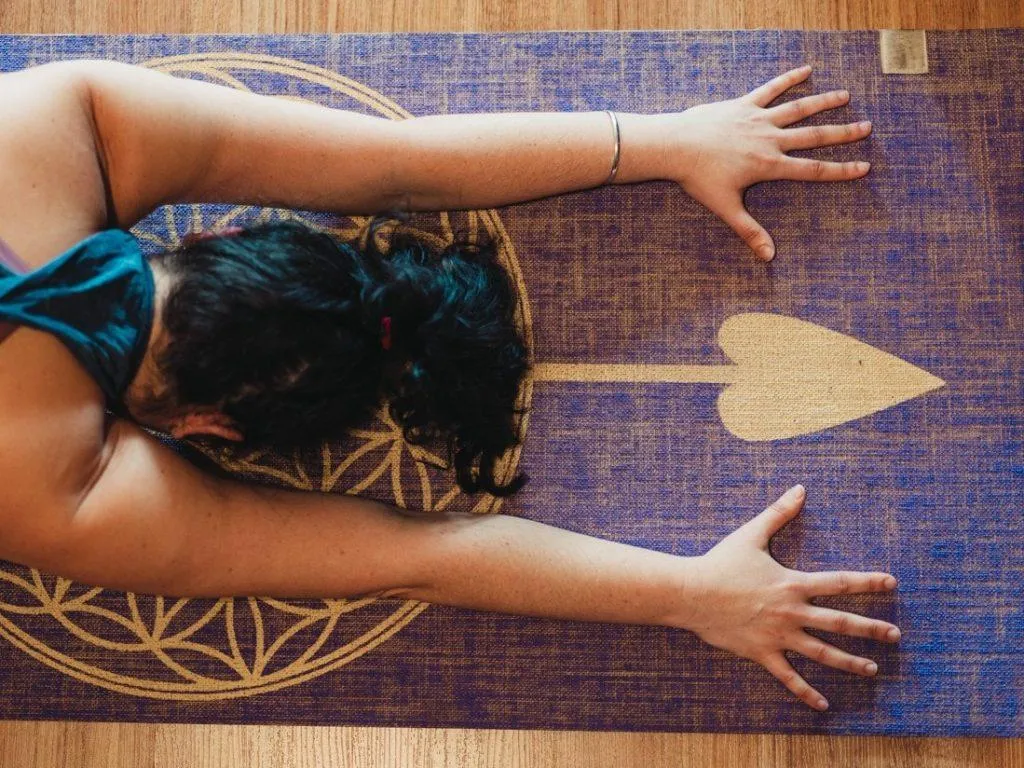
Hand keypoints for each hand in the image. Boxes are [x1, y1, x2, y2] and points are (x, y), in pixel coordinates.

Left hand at [669, 65, 871, 260]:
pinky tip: (807, 70)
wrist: (676, 146)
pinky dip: (789, 79)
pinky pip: (771, 89)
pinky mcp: (744, 105)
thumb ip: (750, 232)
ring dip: (823, 102)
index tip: (864, 167)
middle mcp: (770, 140)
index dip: (841, 170)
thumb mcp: (726, 208)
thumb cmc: (699, 179)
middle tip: (867, 127)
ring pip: (798, 108)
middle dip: (843, 133)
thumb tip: (768, 257)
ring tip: (846, 96)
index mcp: (769, 165)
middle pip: (814, 136)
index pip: (813, 170)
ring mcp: (758, 119)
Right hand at [679, 485, 899, 710]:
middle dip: (871, 629)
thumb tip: (800, 489)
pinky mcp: (762, 653)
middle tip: (895, 635)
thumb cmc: (720, 563)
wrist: (691, 593)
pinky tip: (824, 705)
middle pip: (840, 622)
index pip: (839, 582)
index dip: (868, 581)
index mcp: (792, 584)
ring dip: (850, 662)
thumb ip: (779, 513)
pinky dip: (806, 692)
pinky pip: (789, 677)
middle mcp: (791, 612)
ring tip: (873, 669)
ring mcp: (778, 636)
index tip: (892, 583)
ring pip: (822, 653)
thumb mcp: (752, 534)